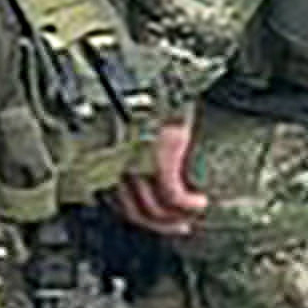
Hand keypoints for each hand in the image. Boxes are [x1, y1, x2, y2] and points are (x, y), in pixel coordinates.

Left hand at [116, 113, 208, 239]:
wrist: (163, 80)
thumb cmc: (152, 103)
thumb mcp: (138, 133)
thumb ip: (136, 157)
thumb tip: (149, 181)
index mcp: (108, 160)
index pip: (117, 203)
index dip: (140, 218)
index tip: (158, 222)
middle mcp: (117, 164)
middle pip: (133, 211)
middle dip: (159, 225)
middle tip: (180, 227)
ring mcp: (136, 162)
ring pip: (152, 208)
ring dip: (174, 219)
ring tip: (192, 215)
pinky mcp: (158, 157)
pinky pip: (172, 196)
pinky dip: (187, 205)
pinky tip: (199, 203)